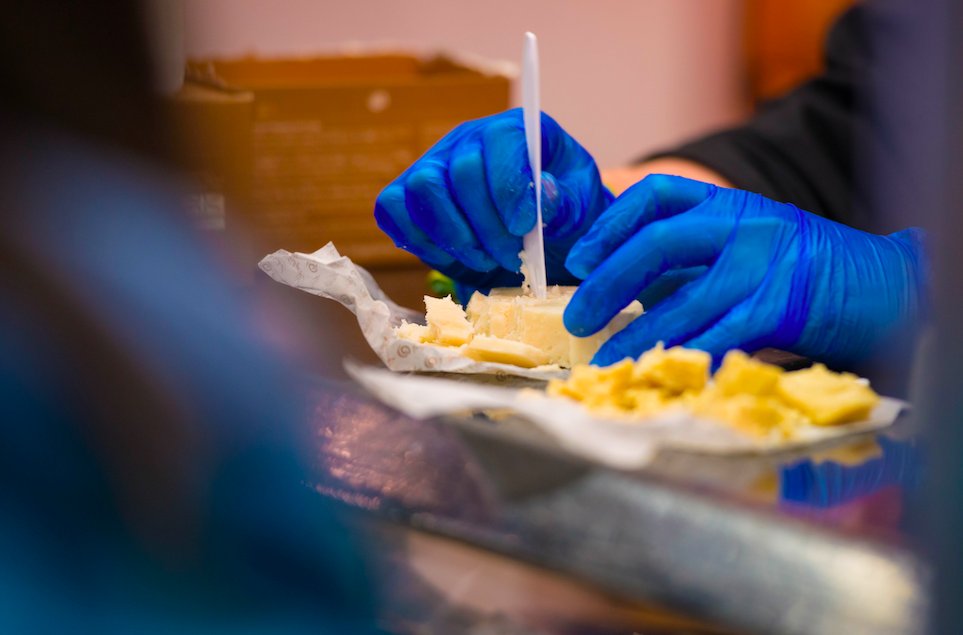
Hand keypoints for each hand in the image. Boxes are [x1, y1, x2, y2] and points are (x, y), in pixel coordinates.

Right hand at [375, 108, 611, 290]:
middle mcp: (469, 139)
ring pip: (423, 189)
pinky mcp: (406, 195)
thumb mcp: (580, 210)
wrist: (539, 242)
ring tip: (485, 260)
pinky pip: (393, 210)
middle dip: (486, 226)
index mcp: (516, 129)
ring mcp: (433, 164)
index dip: (509, 186)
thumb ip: (565, 203)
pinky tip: (454, 257)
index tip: (525, 228)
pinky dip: (421, 241)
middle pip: (461, 172)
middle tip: (511, 258)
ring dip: (454, 237)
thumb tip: (540, 193)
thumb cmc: (562, 218)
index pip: (501, 140)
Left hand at [563, 175, 926, 365]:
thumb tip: (627, 289)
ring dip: (636, 336)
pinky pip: (718, 338)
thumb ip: (697, 262)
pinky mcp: (781, 307)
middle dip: (607, 282)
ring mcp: (764, 263)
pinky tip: (663, 375)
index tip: (581, 256)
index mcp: (732, 205)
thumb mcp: (751, 248)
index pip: (658, 196)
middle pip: (656, 243)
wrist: (893, 289)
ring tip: (607, 359)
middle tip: (579, 317)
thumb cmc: (815, 275)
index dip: (610, 224)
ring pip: (681, 302)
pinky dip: (686, 360)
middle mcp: (745, 224)